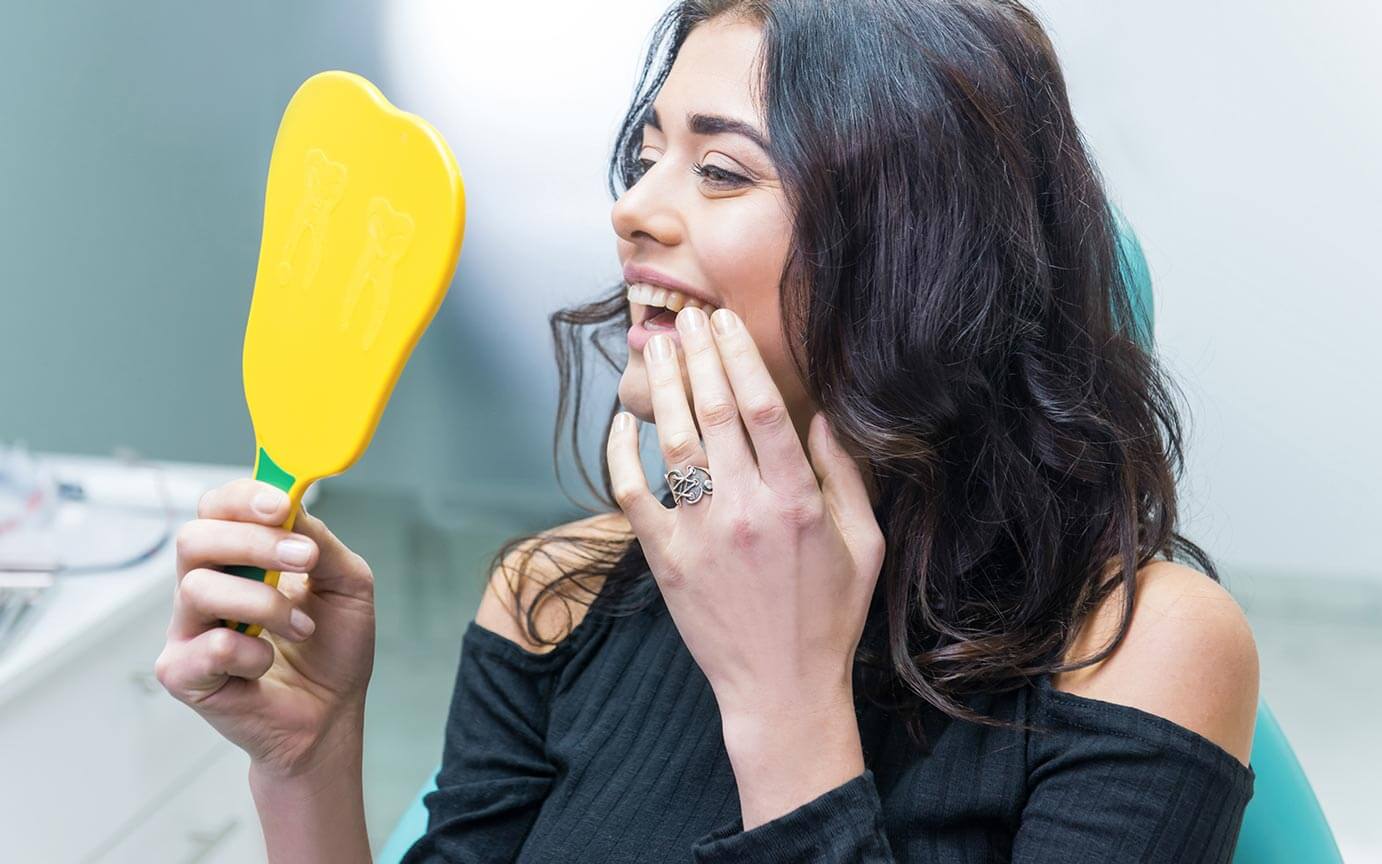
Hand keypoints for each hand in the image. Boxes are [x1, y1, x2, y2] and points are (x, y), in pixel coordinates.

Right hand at [154, 479, 375, 777]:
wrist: (332, 713)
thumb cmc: (333, 646)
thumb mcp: (347, 583)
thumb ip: (321, 541)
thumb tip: (293, 507)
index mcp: (240, 556)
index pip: (218, 507)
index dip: (244, 498)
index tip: (283, 505)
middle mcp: (206, 584)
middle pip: (195, 537)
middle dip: (253, 541)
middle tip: (305, 558)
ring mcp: (188, 628)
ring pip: (199, 588)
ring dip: (264, 604)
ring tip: (302, 627)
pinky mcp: (181, 672)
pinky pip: (206, 647)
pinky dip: (250, 653)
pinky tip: (268, 664)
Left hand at [608, 306, 885, 723]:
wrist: (780, 688)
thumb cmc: (829, 616)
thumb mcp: (864, 544)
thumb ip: (846, 476)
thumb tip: (825, 415)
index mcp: (797, 502)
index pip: (763, 409)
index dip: (740, 356)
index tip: (726, 322)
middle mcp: (746, 510)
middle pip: (714, 412)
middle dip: (699, 356)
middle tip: (687, 317)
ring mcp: (700, 534)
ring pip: (674, 442)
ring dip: (664, 389)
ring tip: (658, 348)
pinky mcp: (666, 559)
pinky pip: (633, 494)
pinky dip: (621, 454)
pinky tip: (621, 421)